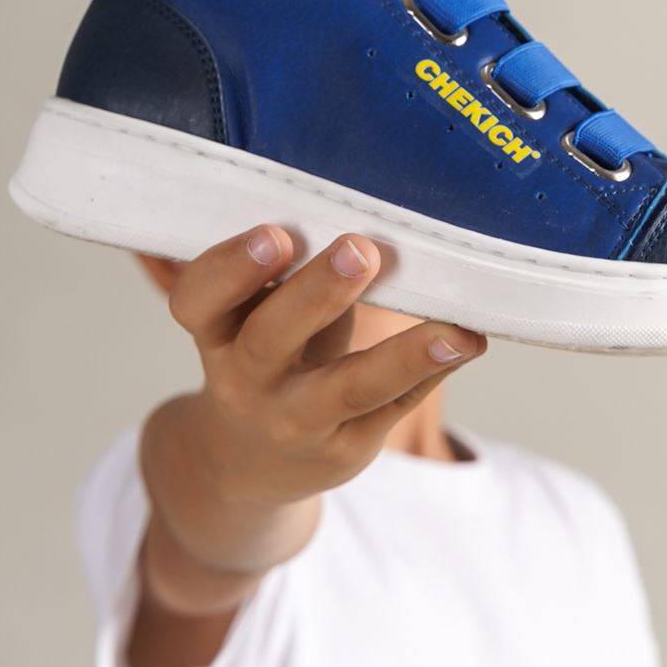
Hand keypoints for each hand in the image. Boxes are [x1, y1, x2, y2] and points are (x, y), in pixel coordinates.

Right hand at [139, 225, 485, 610]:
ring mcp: (297, 421)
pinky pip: (394, 405)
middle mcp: (248, 381)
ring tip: (451, 330)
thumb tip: (351, 205)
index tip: (273, 234)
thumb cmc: (261, 356)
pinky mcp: (346, 448)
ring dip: (403, 356)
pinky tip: (468, 342)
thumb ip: (279, 273)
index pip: (198, 301)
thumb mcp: (247, 316)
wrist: (248, 461)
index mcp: (217, 333)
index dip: (230, 268)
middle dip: (316, 293)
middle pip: (271, 340)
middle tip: (360, 249)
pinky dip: (433, 370)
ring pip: (349, 388)